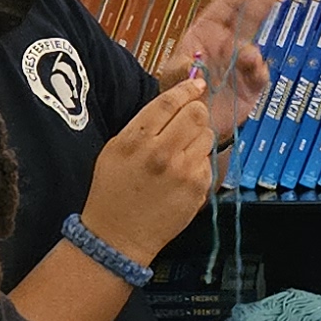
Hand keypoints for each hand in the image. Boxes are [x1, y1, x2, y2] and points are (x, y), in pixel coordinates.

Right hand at [82, 77, 217, 261]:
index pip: (169, 102)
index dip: (186, 89)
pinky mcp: (198, 188)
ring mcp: (183, 172)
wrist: (118, 236)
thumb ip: (142, 124)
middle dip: (196, 111)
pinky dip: (199, 161)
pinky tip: (183, 171)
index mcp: (136, 140)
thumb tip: (173, 101)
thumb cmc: (112, 191)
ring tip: (183, 149)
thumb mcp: (115, 149)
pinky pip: (208, 160)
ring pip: (207, 135)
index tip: (195, 84)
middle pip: (196, 114)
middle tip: (190, 118)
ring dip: (199, 136)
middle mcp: (162, 153)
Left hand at [168, 0, 289, 141]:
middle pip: (249, 15)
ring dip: (255, 48)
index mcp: (207, 33)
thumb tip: (193, 63)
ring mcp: (241, 63)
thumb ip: (181, 69)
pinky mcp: (252, 84)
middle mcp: (227, 44)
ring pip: (256, 43)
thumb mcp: (172, 78)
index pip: (228, 4)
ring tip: (248, 59)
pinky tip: (252, 71)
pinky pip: (261, 73)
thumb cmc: (181, 95)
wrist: (194, 124)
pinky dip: (259, 70)